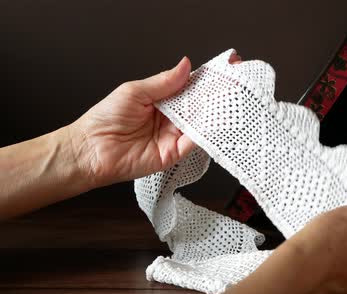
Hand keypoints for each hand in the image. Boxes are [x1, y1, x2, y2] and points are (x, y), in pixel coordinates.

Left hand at [68, 52, 242, 187]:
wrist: (90, 150)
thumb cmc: (104, 119)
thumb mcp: (135, 91)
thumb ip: (164, 82)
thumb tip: (186, 65)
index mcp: (162, 98)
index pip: (191, 86)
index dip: (208, 78)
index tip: (226, 67)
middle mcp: (171, 117)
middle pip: (201, 104)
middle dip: (218, 94)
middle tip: (236, 83)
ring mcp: (174, 135)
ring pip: (202, 123)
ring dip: (216, 112)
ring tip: (232, 100)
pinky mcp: (174, 153)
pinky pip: (195, 143)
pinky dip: (206, 134)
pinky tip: (215, 123)